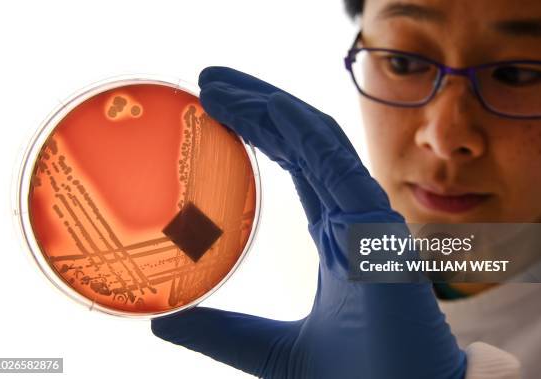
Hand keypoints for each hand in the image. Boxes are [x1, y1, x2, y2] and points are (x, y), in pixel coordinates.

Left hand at [151, 66, 465, 378]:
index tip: (214, 111)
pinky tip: (265, 109)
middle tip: (208, 83)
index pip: (298, 165)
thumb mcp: (270, 350)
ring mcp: (366, 217)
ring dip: (270, 107)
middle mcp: (351, 217)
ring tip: (219, 86)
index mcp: (336, 236)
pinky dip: (302, 130)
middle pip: (303, 143)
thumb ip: (224, 332)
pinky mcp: (376, 227)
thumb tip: (164, 323)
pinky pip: (337, 163)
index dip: (262, 133)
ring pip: (317, 142)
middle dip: (258, 107)